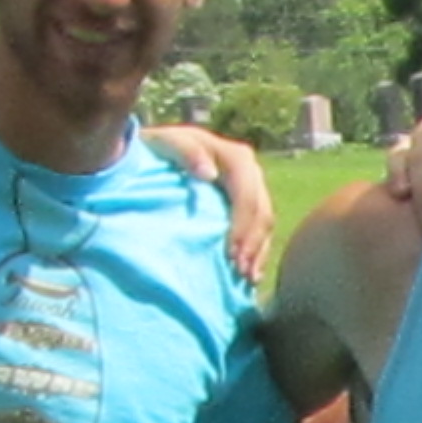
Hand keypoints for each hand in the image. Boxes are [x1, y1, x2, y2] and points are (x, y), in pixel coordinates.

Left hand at [149, 126, 277, 280]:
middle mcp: (250, 171)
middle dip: (252, 245)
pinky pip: (261, 230)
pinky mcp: (248, 203)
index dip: (242, 226)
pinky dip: (257, 253)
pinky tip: (250, 274)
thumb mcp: (165, 143)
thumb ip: (185, 152)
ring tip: (247, 279)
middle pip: (261, 212)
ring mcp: (252, 187)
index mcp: (235, 157)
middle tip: (239, 272)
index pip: (247, 195)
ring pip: (265, 224)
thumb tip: (210, 175)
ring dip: (258, 253)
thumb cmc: (156, 150)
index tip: (230, 254)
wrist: (155, 151)